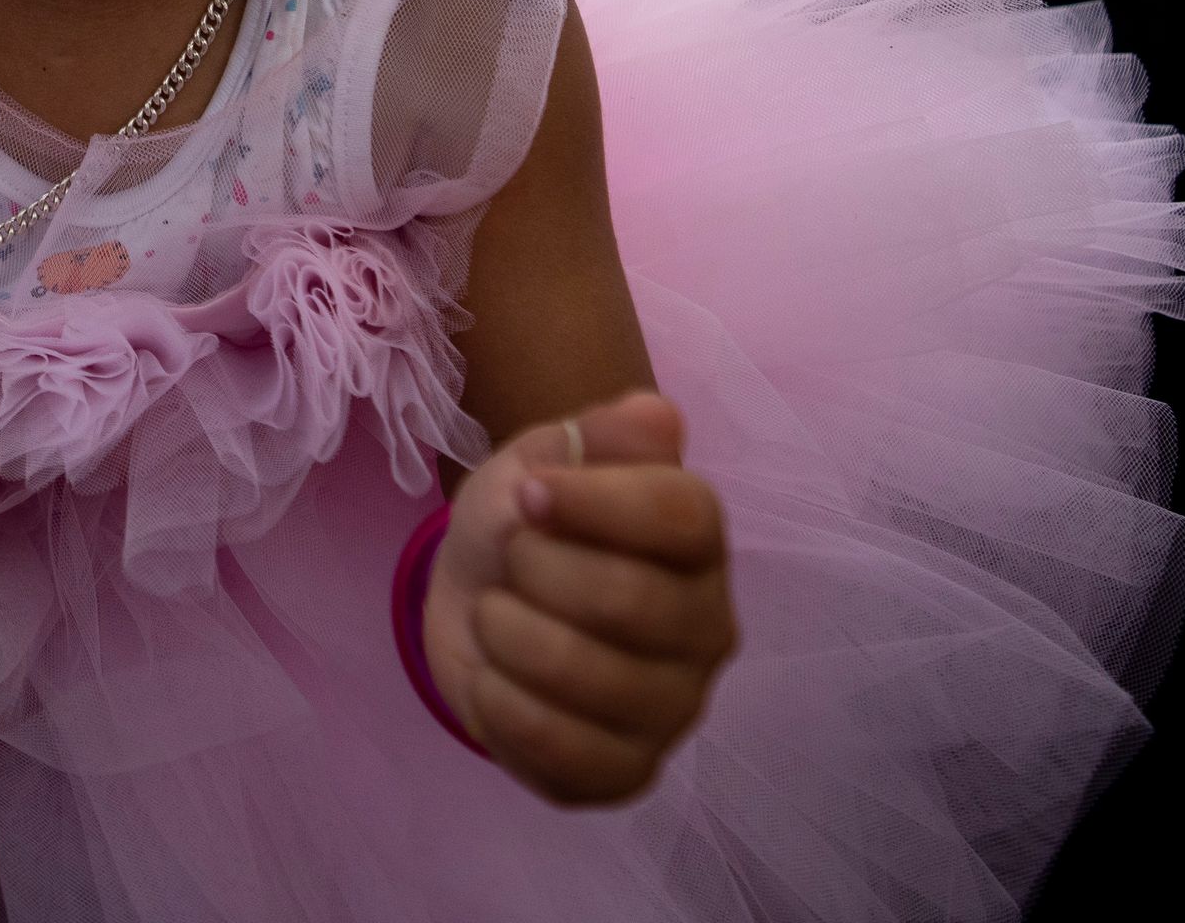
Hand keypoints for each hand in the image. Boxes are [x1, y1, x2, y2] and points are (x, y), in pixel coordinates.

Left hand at [423, 390, 735, 805]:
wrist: (477, 596)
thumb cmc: (525, 522)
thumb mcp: (544, 457)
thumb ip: (596, 437)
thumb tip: (654, 414)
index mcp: (699, 543)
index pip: (683, 517)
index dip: (593, 501)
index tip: (528, 493)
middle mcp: (707, 629)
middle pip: (629, 601)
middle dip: (534, 570)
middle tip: (506, 559)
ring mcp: (674, 708)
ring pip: (590, 682)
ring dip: (507, 637)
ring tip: (493, 616)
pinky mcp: (629, 771)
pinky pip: (569, 758)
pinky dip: (505, 711)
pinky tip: (492, 681)